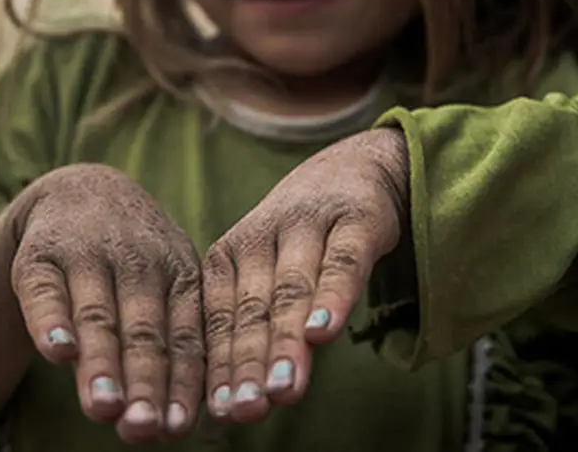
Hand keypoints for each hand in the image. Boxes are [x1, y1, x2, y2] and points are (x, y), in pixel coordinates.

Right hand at [6, 163, 204, 442]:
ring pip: (97, 314)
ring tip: (103, 407)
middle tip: (141, 428)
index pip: (185, 337)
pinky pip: (45, 291)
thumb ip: (175, 344)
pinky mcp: (40, 254)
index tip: (176, 429)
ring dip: (101, 362)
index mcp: (179, 273)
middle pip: (143, 330)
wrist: (78, 189)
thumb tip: (180, 423)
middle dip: (144, 382)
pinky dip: (51, 321)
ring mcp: (87, 254)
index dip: (181, 384)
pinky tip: (57, 351)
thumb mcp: (167, 283)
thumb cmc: (132, 261)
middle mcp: (138, 260)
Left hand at [201, 128, 408, 422]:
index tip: (219, 411)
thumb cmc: (302, 241)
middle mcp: (260, 238)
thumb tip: (229, 406)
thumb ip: (254, 329)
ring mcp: (306, 225)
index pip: (220, 320)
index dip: (220, 367)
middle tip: (245, 410)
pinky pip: (343, 263)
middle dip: (247, 364)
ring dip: (285, 342)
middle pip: (253, 311)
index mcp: (228, 256)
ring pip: (292, 291)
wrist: (358, 166)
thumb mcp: (268, 276)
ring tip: (281, 389)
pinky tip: (323, 331)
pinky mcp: (355, 219)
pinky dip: (332, 297)